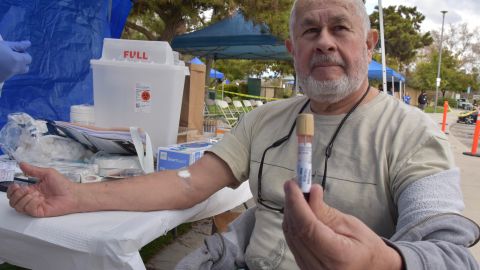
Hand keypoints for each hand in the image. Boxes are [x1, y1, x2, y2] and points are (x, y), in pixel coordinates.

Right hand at [0, 40, 31, 81]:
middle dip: (21, 62)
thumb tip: (29, 44)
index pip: (29, 58)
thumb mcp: (4, 44)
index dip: (23, 54)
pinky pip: (8, 75)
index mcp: (17, 60)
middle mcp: (14, 70)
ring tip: (2, 60)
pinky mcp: (1, 80)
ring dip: (13, 66)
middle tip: (10, 56)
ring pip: (16, 72)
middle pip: (25, 68)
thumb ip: (18, 45)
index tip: (15, 50)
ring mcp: (8, 76)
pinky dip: (5, 71)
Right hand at [7, 163, 79, 216]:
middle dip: (15, 194)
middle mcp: (31, 198)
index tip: (16, 184)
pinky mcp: (38, 212)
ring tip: (34, 194)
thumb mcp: (47, 173)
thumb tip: (21, 164)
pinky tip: (39, 199)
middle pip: (13, 200)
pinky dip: (31, 203)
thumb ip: (33, 170)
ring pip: (18, 206)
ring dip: (23, 198)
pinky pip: (28, 209)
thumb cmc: (62, 184)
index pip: (14, 192)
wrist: (73, 194)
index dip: (12, 189)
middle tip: (25, 189)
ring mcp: (34, 206)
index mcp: (31, 189)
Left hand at [282, 180, 402, 269]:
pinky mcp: (304, 266)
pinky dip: (293, 223)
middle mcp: (319, 267)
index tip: (292, 185)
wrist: (372, 268)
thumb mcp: (352, 225)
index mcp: (338, 257)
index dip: (296, 204)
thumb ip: (327, 212)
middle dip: (292, 204)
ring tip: (298, 194)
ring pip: (290, 235)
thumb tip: (310, 192)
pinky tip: (299, 211)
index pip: (307, 228)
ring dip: (291, 212)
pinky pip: (292, 241)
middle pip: (295, 231)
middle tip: (295, 184)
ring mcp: (309, 269)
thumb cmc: (368, 248)